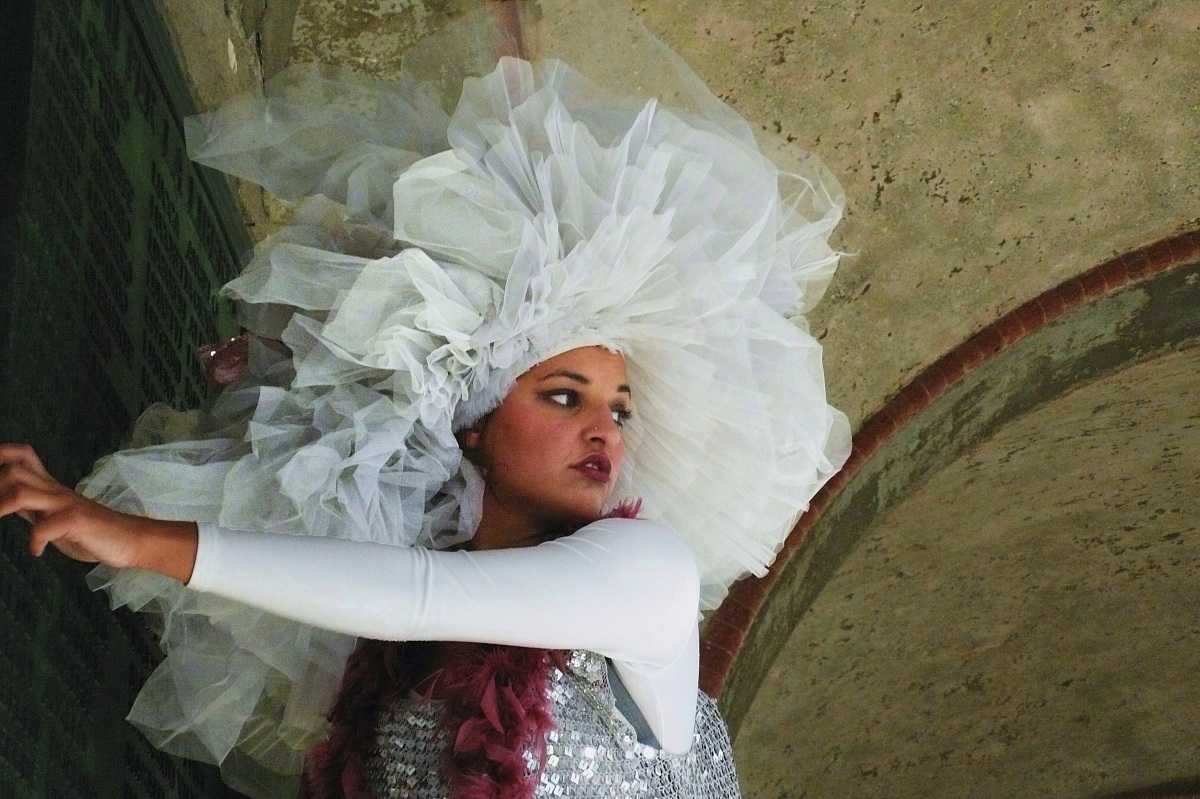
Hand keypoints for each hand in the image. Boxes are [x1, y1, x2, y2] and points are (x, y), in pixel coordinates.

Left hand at [0, 444, 197, 580]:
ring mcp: (66, 504)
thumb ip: (33, 507)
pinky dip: (34, 541)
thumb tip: (8, 501)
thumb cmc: (93, 532)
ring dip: (1, 508)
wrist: (131, 539)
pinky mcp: (76, 521)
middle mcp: (55, 491)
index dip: (0, 456)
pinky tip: (38, 551)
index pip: (21, 457)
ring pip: (23, 492)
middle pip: (15, 470)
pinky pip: (45, 527)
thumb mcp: (55, 516)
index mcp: (49, 488)